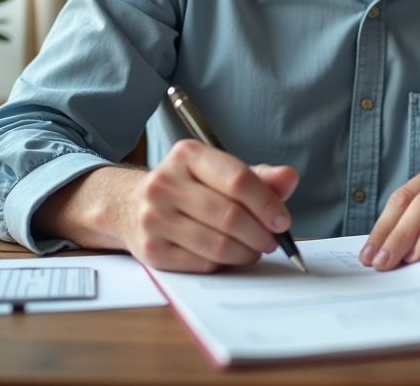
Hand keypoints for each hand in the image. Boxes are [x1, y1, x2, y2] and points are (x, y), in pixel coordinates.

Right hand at [35, 139, 297, 272]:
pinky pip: (202, 263)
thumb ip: (259, 177)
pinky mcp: (150, 251)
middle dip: (261, 233)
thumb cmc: (188, 188)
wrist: (129, 205)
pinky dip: (225, 264)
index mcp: (187, 155)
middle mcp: (165, 183)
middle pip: (230, 215)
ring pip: (218, 244)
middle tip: (272, 241)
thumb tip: (290, 178)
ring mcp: (154, 218)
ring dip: (247, 252)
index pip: (237, 179)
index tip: (283, 220)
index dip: (267, 203)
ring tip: (254, 249)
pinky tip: (230, 256)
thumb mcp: (220, 173)